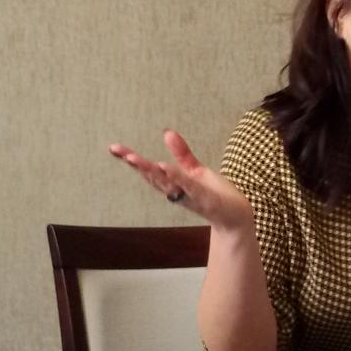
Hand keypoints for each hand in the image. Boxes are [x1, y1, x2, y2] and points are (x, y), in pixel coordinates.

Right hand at [108, 129, 253, 232]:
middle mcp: (176, 192)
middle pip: (152, 176)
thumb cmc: (215, 194)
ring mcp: (189, 196)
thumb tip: (167, 133)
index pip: (149, 170)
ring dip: (150, 171)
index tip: (114, 147)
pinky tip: (164, 166)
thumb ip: (181, 154)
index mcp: (172, 184)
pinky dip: (176, 177)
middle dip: (135, 164)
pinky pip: (188, 186)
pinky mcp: (204, 198)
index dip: (131, 159)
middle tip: (118, 150)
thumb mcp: (195, 171)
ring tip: (133, 158)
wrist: (236, 217)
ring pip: (166, 183)